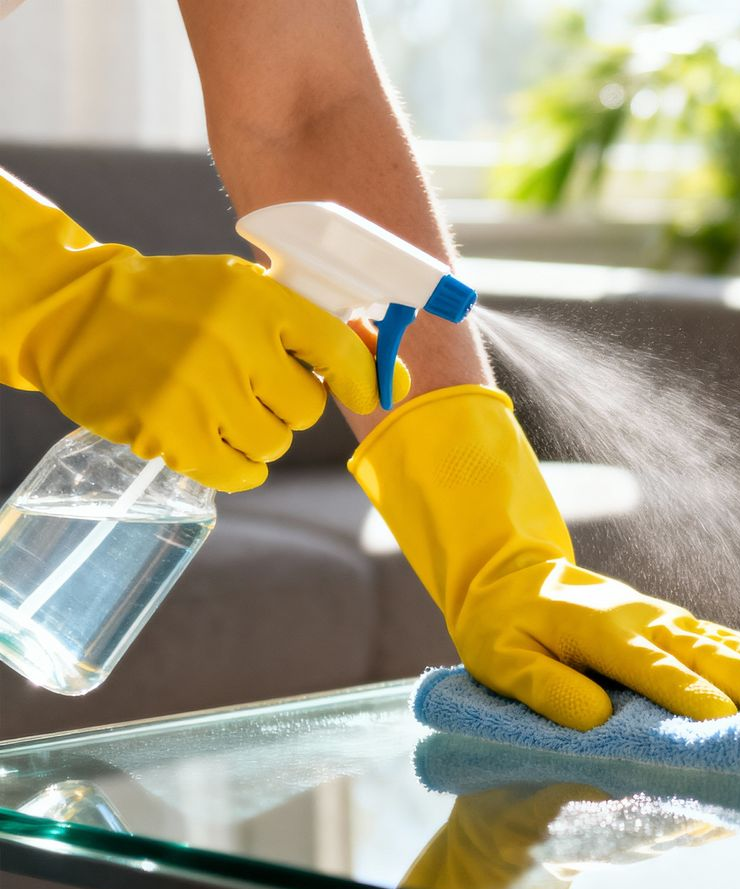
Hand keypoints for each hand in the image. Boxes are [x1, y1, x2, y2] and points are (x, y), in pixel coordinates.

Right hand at [1, 171, 407, 490]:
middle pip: (307, 410)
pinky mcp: (171, 433)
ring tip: (216, 401)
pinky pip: (242, 475)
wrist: (76, 314)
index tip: (366, 391)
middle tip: (247, 382)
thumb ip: (317, 329)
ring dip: (256, 434)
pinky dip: (234, 465)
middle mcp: (233, 343)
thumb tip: (393, 376)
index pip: (341, 351)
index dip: (362, 379)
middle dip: (285, 404)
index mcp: (259, 299)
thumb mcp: (244, 292)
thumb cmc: (179, 305)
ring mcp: (200, 390)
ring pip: (275, 444)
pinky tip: (208, 436)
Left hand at [349, 385, 739, 729]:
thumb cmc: (502, 624)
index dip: (688, 694)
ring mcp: (662, 617)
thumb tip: (596, 720)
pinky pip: (723, 639)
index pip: (651, 667)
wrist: (511, 573)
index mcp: (602, 630)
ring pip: (725, 644)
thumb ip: (544, 687)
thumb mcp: (502, 659)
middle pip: (705, 653)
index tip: (726, 720)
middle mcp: (643, 619)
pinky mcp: (670, 621)